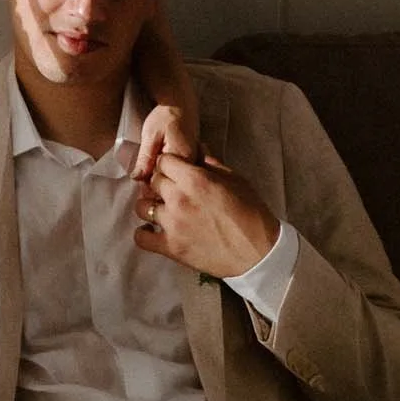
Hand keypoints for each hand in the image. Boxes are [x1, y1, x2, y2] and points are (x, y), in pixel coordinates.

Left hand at [132, 102, 198, 183]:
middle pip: (172, 184)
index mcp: (183, 158)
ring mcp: (196, 162)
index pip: (164, 182)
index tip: (140, 179)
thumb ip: (145, 158)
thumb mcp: (151, 135)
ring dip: (164, 178)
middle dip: (157, 182)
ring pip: (177, 180)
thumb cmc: (166, 116)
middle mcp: (193, 163)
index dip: (149, 184)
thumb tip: (137, 178)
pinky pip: (182, 174)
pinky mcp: (194, 161)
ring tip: (153, 166)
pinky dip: (171, 173)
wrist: (180, 103)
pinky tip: (163, 165)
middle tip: (144, 172)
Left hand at [132, 150, 277, 280]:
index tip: (175, 170)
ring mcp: (172, 224)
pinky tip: (153, 231)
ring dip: (150, 206)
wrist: (258, 253)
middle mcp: (178, 199)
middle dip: (161, 182)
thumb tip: (198, 147)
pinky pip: (141, 238)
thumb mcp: (236, 181)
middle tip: (171, 190)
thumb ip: (212, 163)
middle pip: (152, 181)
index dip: (170, 164)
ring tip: (161, 210)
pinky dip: (144, 234)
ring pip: (142, 207)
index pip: (164, 161)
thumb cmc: (252, 214)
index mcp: (195, 179)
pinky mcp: (170, 248)